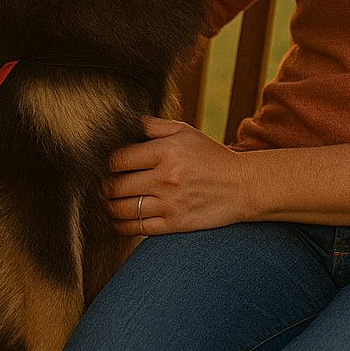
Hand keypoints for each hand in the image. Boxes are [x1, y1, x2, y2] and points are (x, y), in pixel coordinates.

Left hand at [104, 116, 252, 235]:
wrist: (243, 186)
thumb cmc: (212, 157)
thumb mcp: (187, 132)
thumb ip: (155, 126)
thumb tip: (128, 122)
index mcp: (166, 151)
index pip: (119, 159)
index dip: (109, 164)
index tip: (111, 166)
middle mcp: (166, 177)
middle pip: (116, 186)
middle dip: (106, 186)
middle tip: (106, 186)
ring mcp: (170, 203)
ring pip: (123, 209)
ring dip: (110, 207)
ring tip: (110, 203)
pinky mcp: (175, 224)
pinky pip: (137, 228)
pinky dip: (122, 225)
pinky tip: (121, 220)